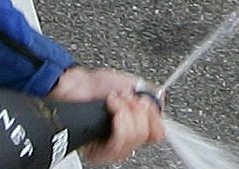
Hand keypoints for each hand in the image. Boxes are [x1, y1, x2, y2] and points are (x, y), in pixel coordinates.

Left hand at [50, 66, 166, 165]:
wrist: (78, 85)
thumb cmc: (99, 85)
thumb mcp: (133, 85)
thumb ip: (151, 96)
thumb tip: (161, 103)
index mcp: (138, 125)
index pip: (157, 134)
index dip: (154, 117)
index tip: (145, 102)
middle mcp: (126, 140)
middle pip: (145, 136)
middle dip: (136, 111)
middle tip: (125, 99)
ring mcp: (112, 148)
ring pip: (132, 140)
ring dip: (124, 113)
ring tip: (114, 102)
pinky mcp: (98, 153)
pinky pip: (116, 143)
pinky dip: (116, 119)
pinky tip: (109, 109)